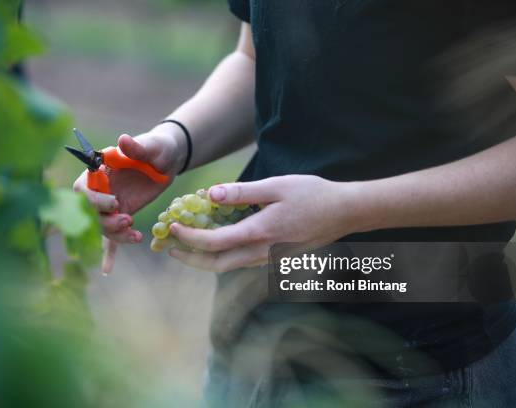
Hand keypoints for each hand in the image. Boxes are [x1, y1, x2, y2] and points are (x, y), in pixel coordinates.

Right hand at [73, 124, 185, 273]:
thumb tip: (123, 140)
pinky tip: (107, 269)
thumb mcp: (152, 146)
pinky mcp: (121, 214)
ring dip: (115, 234)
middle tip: (128, 221)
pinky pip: (112, 236)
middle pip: (90, 213)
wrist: (169, 160)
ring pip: (102, 226)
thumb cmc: (159, 148)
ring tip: (136, 234)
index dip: (96, 200)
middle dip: (105, 221)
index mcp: (99, 170)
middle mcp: (100, 189)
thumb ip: (137, 147)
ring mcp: (110, 204)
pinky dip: (109, 252)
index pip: (84, 189)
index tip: (116, 203)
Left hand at [169, 175, 362, 272]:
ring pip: (229, 266)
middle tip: (170, 248)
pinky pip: (242, 261)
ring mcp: (269, 259)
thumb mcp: (277, 186)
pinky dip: (223, 255)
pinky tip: (217, 239)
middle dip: (190, 259)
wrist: (345, 213)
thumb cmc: (313, 195)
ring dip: (204, 258)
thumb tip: (210, 195)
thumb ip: (242, 192)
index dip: (190, 238)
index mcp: (260, 233)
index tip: (173, 228)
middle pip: (217, 265)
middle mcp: (262, 252)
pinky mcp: (274, 258)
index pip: (215, 243)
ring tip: (187, 244)